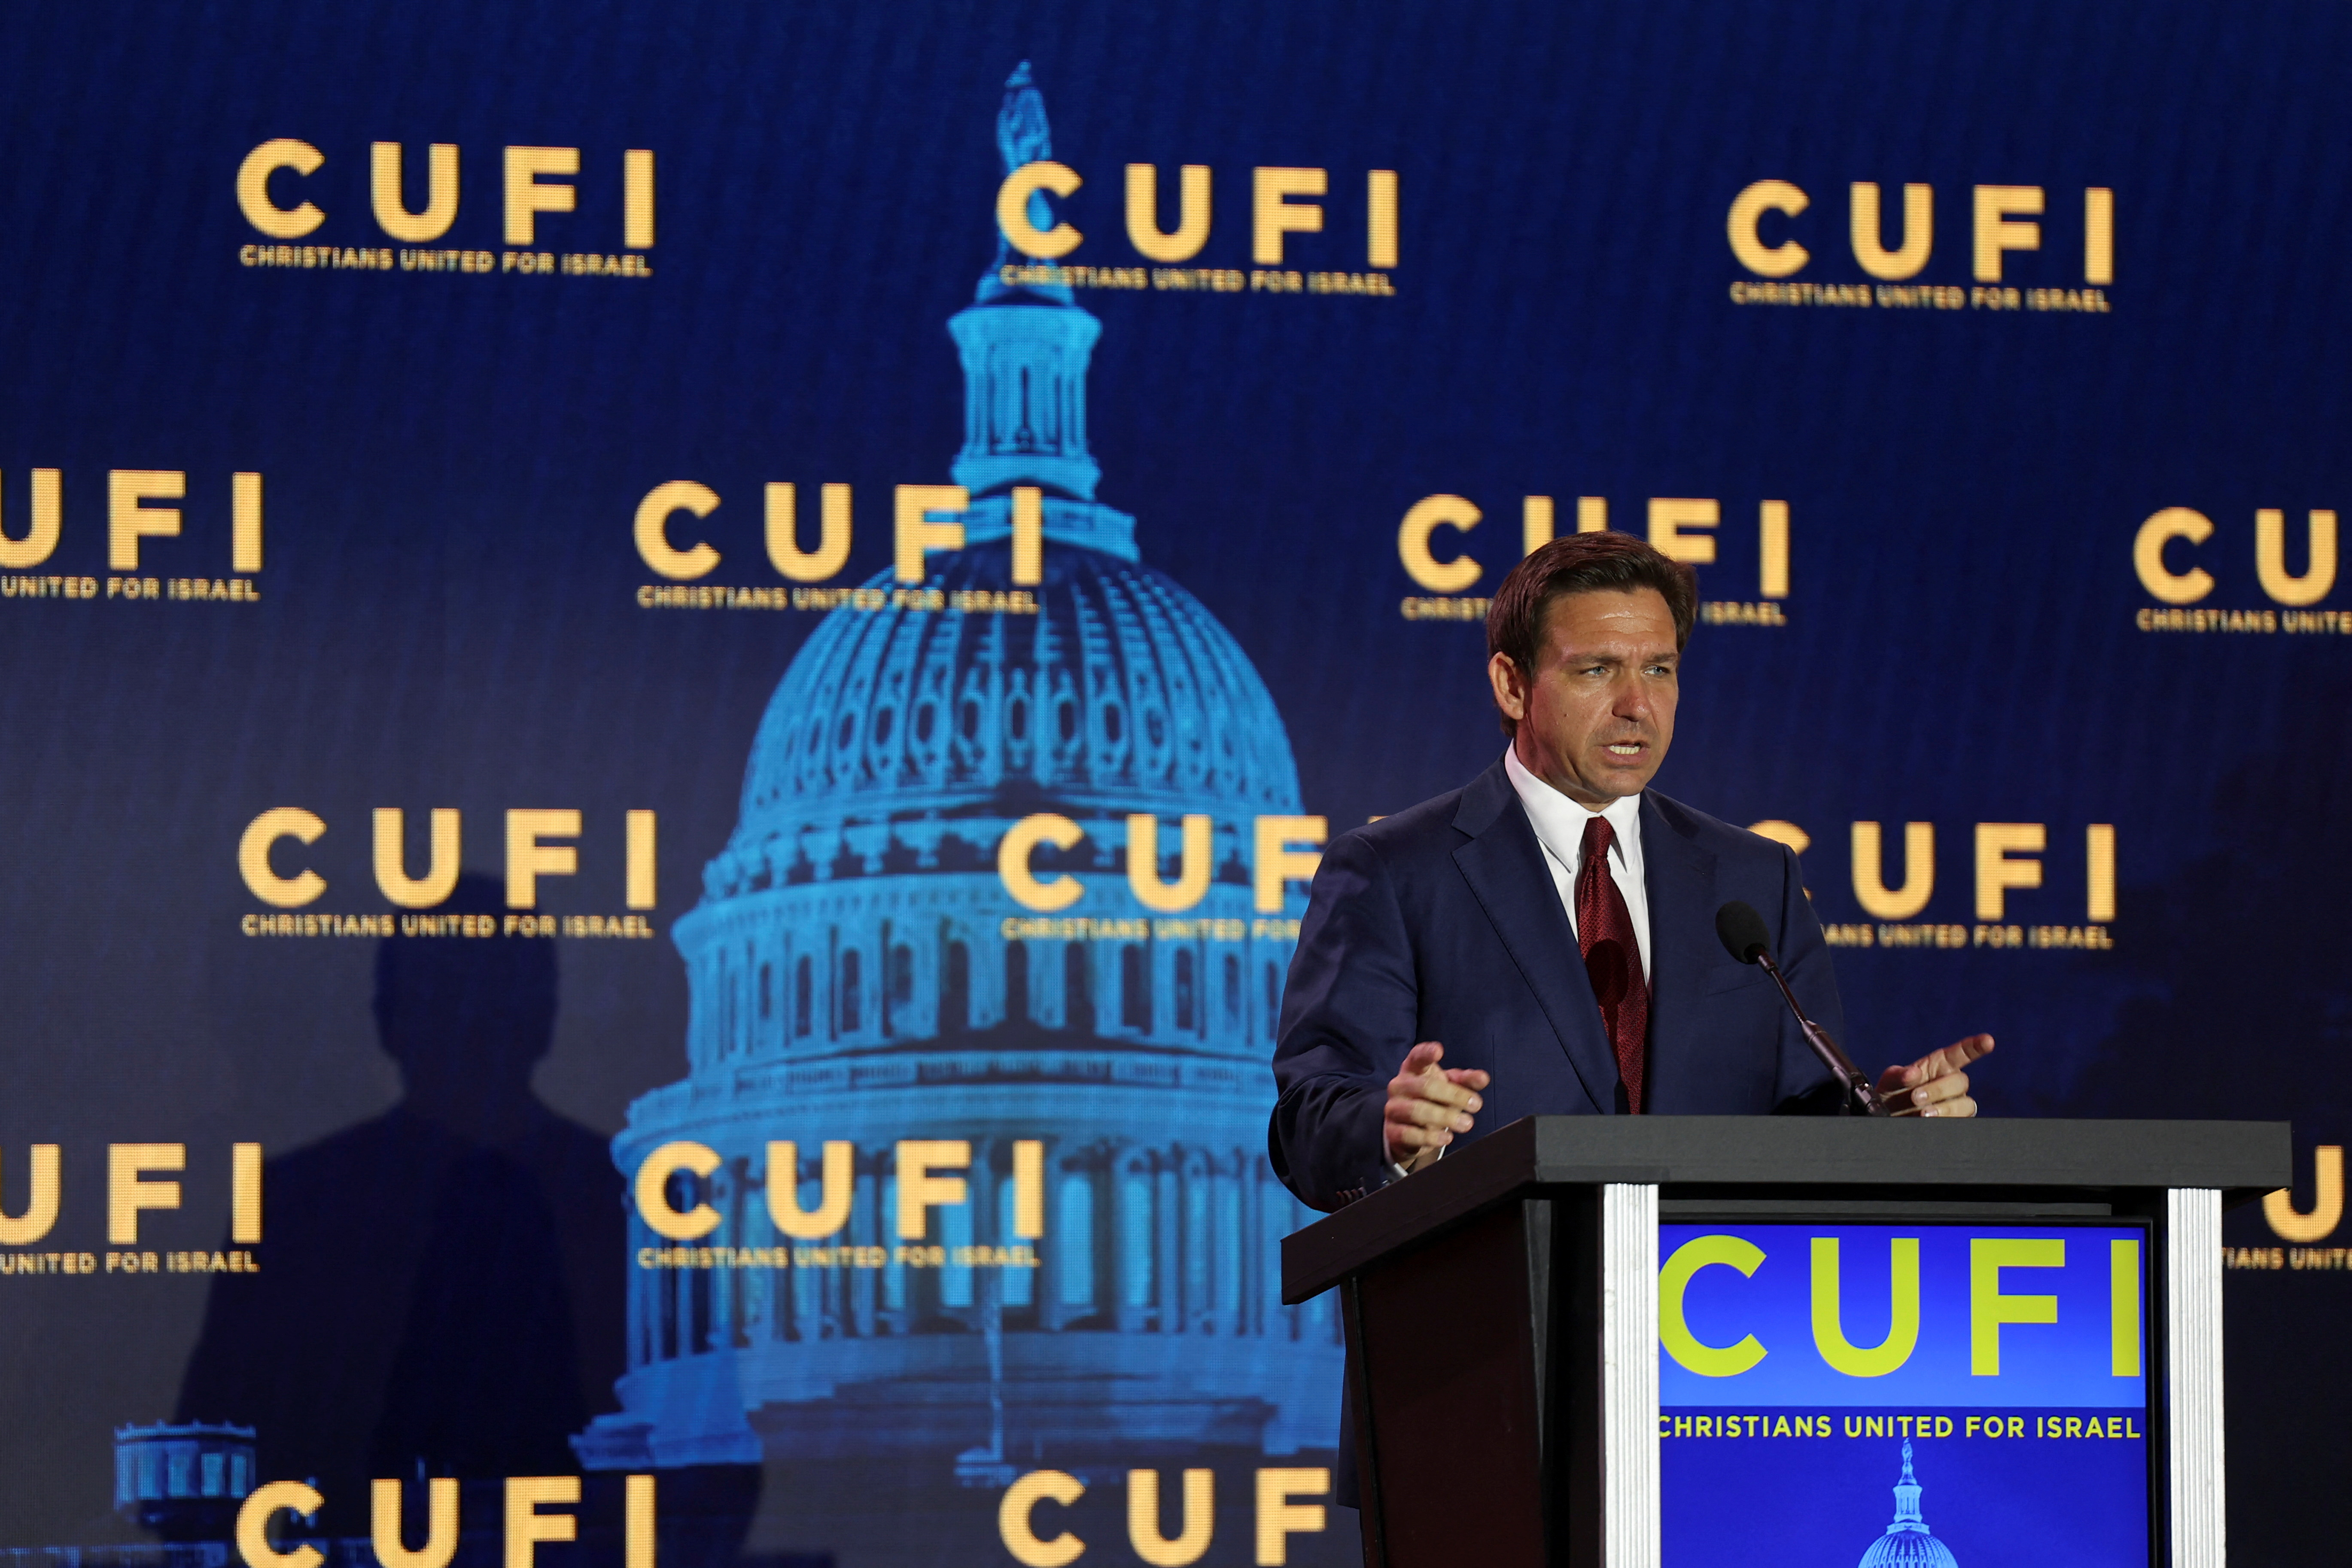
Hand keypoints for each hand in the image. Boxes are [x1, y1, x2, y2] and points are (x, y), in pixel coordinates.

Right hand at [1385, 1041, 1490, 1171]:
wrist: (1407, 1129)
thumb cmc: (1432, 1100)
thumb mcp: (1449, 1087)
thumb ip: (1466, 1081)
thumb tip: (1483, 1078)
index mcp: (1412, 1069)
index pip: (1417, 1057)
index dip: (1426, 1053)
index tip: (1439, 1051)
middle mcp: (1399, 1086)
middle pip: (1424, 1086)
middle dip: (1453, 1095)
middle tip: (1476, 1104)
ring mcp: (1393, 1109)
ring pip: (1416, 1110)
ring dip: (1445, 1117)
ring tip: (1467, 1123)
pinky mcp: (1392, 1132)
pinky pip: (1409, 1134)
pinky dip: (1430, 1137)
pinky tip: (1446, 1138)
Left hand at [1879, 1034, 1993, 1117]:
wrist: (1890, 1118)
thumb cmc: (1893, 1094)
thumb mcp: (1891, 1081)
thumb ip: (1899, 1075)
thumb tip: (1913, 1074)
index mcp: (1939, 1065)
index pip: (1961, 1053)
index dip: (1975, 1046)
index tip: (1988, 1041)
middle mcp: (1952, 1083)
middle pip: (1960, 1082)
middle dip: (1939, 1089)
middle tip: (1915, 1097)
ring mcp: (1956, 1103)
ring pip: (1965, 1104)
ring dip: (1945, 1108)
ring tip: (1922, 1114)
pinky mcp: (1956, 1121)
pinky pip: (1961, 1121)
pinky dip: (1945, 1121)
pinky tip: (1929, 1123)